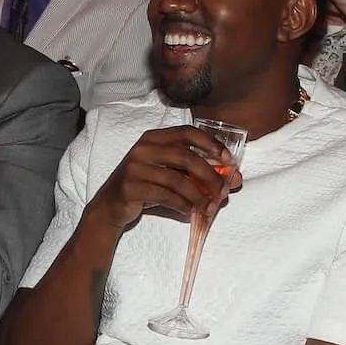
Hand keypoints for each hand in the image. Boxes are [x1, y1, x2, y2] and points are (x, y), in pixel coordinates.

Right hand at [83, 126, 235, 231]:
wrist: (110, 207)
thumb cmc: (145, 188)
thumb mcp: (169, 175)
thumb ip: (197, 174)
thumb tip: (234, 180)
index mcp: (154, 138)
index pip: (187, 133)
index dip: (210, 144)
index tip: (228, 160)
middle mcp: (143, 148)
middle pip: (185, 157)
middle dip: (209, 175)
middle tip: (222, 191)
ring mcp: (135, 167)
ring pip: (176, 179)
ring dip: (198, 195)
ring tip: (209, 207)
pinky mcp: (131, 187)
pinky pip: (165, 196)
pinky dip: (182, 205)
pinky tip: (190, 212)